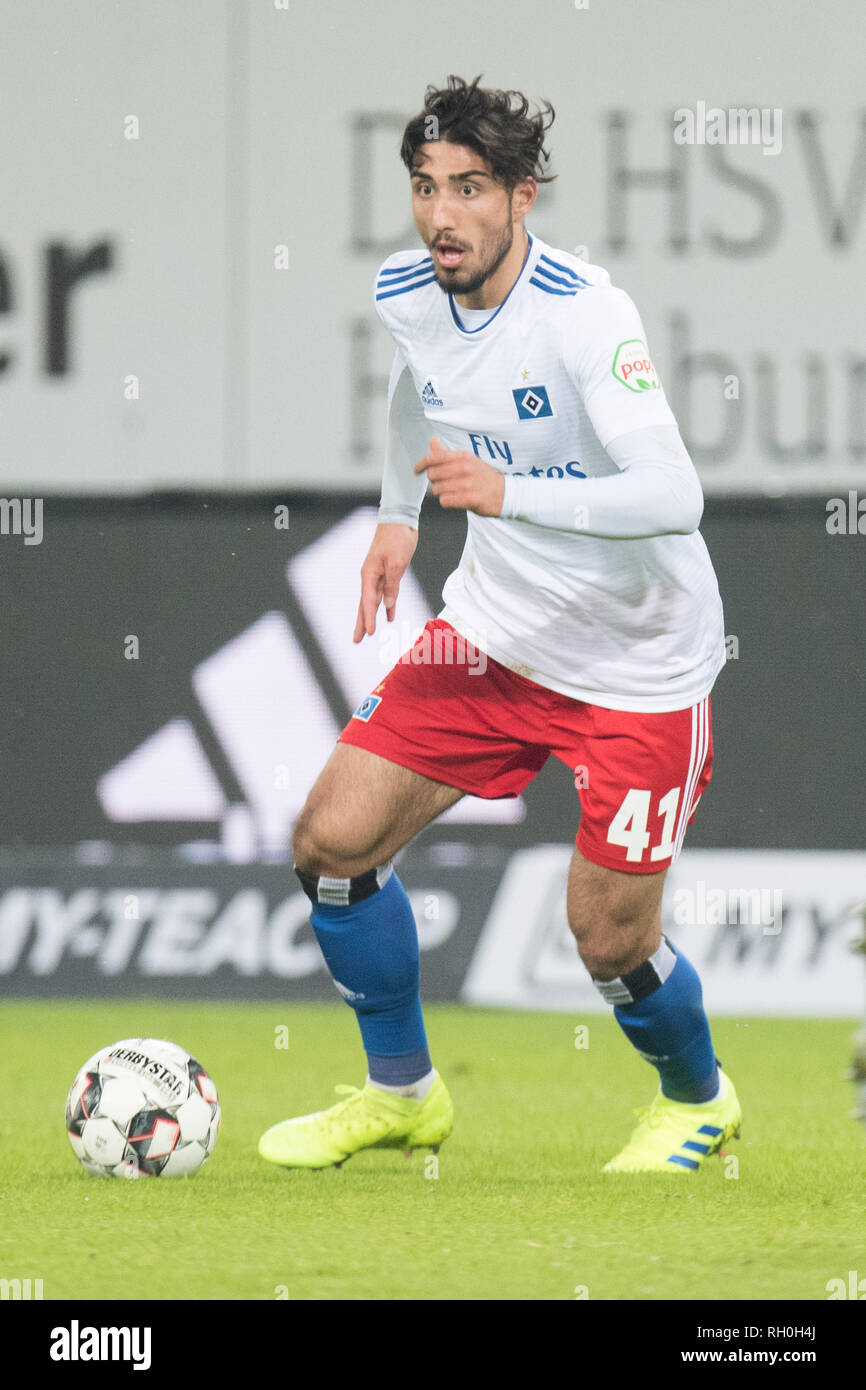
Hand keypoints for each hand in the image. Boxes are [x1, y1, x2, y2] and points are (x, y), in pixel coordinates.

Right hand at [353, 522, 417, 642]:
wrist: (399, 521)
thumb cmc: (396, 538)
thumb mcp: (397, 563)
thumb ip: (392, 584)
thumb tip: (387, 604)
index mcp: (370, 574)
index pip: (368, 601)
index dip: (368, 618)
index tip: (368, 634)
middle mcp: (371, 576)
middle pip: (365, 604)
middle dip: (361, 623)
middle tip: (356, 640)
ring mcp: (378, 575)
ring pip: (373, 601)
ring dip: (371, 617)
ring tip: (367, 633)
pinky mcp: (388, 573)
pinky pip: (385, 593)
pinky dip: (387, 605)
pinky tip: (389, 616)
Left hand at [414, 437, 504, 515]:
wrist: (502, 493)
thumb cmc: (482, 477)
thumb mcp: (467, 460)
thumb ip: (446, 453)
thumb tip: (433, 441)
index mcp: (463, 457)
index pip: (435, 457)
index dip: (421, 464)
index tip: (417, 470)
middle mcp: (465, 468)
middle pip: (433, 475)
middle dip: (434, 481)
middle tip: (443, 483)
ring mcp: (467, 484)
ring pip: (438, 489)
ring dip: (441, 493)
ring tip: (452, 492)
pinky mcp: (469, 499)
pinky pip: (446, 501)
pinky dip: (447, 502)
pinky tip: (454, 499)